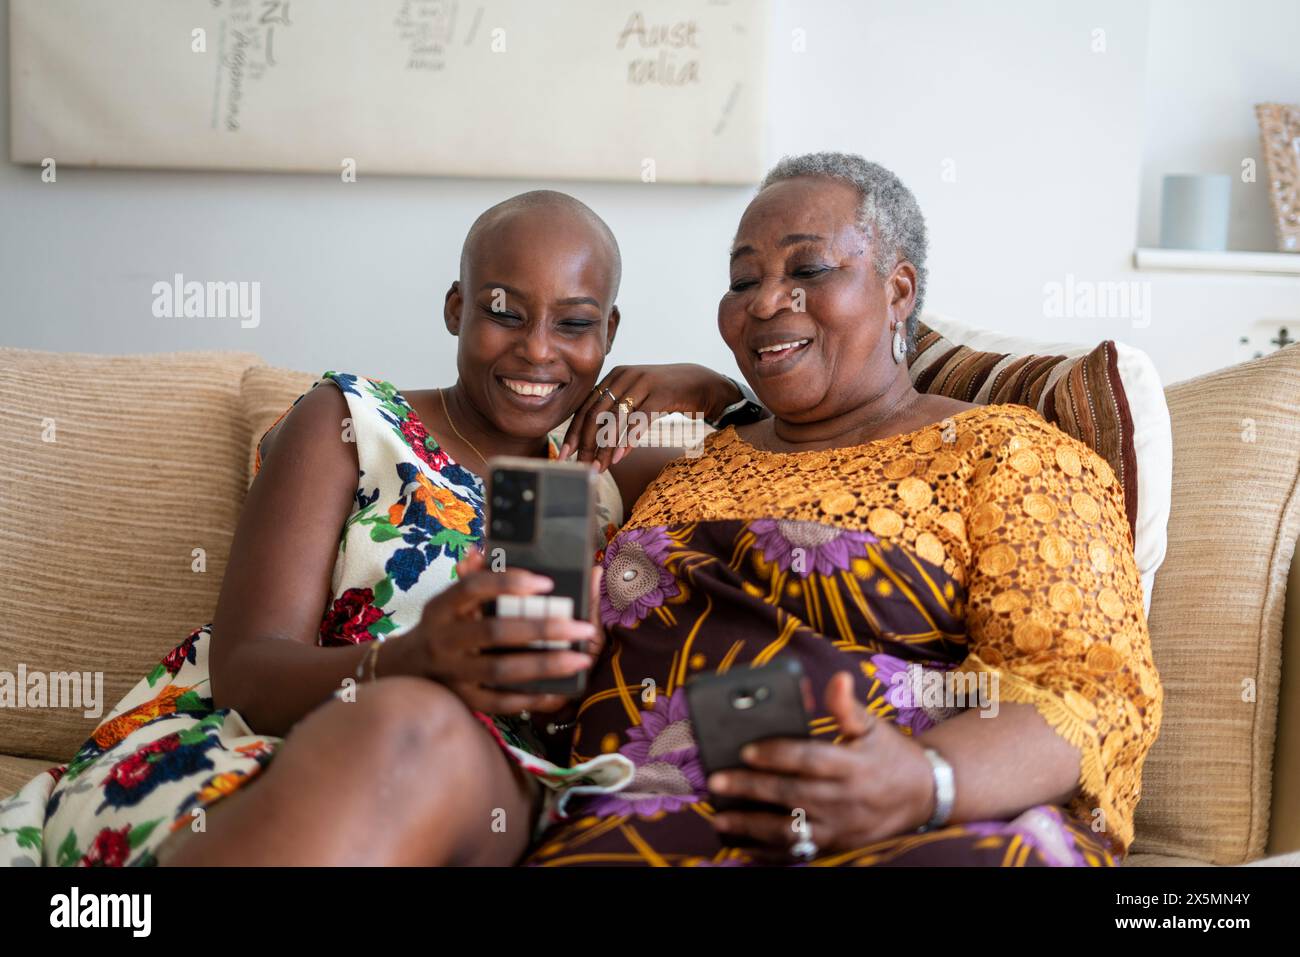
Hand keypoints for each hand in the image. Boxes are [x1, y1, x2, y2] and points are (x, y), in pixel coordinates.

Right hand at [388, 550, 597, 714]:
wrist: (404, 669)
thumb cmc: (441, 626)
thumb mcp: (448, 599)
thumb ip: (472, 576)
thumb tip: (482, 550)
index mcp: (442, 607)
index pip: (473, 588)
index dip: (507, 582)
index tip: (546, 583)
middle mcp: (444, 640)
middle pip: (494, 632)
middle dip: (542, 629)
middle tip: (582, 627)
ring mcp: (452, 673)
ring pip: (500, 670)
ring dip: (545, 665)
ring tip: (582, 658)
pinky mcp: (463, 700)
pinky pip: (500, 703)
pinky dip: (531, 698)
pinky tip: (560, 692)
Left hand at [558, 364, 739, 471]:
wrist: (703, 384)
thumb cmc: (667, 396)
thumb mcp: (638, 400)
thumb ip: (618, 415)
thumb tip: (600, 447)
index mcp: (614, 377)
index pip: (585, 407)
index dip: (574, 432)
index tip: (565, 455)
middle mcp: (624, 376)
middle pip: (595, 414)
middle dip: (586, 444)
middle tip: (581, 466)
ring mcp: (641, 383)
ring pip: (614, 419)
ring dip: (604, 447)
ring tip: (599, 467)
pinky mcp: (659, 394)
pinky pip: (637, 421)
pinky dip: (626, 441)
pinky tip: (618, 457)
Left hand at [707, 671, 937, 858]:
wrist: (923, 796)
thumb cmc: (890, 754)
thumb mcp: (873, 726)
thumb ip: (847, 706)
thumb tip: (836, 678)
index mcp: (853, 765)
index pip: (810, 759)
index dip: (777, 755)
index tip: (746, 751)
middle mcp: (846, 799)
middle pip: (793, 795)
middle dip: (751, 790)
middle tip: (716, 782)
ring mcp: (840, 828)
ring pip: (792, 831)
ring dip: (752, 827)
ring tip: (720, 819)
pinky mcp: (836, 845)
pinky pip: (798, 853)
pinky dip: (768, 853)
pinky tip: (741, 845)